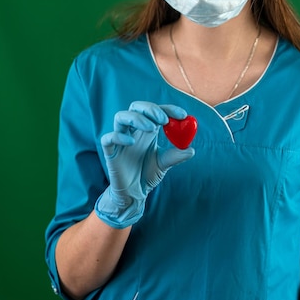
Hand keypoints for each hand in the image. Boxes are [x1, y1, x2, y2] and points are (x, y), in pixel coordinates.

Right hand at [95, 101, 194, 227]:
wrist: (134, 193)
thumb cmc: (148, 175)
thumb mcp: (164, 164)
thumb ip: (175, 155)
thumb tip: (191, 150)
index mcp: (147, 129)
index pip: (156, 110)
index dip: (169, 109)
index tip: (183, 115)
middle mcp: (133, 130)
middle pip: (136, 107)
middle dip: (150, 109)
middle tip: (164, 120)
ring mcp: (120, 139)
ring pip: (121, 116)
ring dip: (137, 118)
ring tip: (152, 128)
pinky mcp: (110, 151)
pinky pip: (108, 138)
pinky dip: (118, 136)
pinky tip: (131, 142)